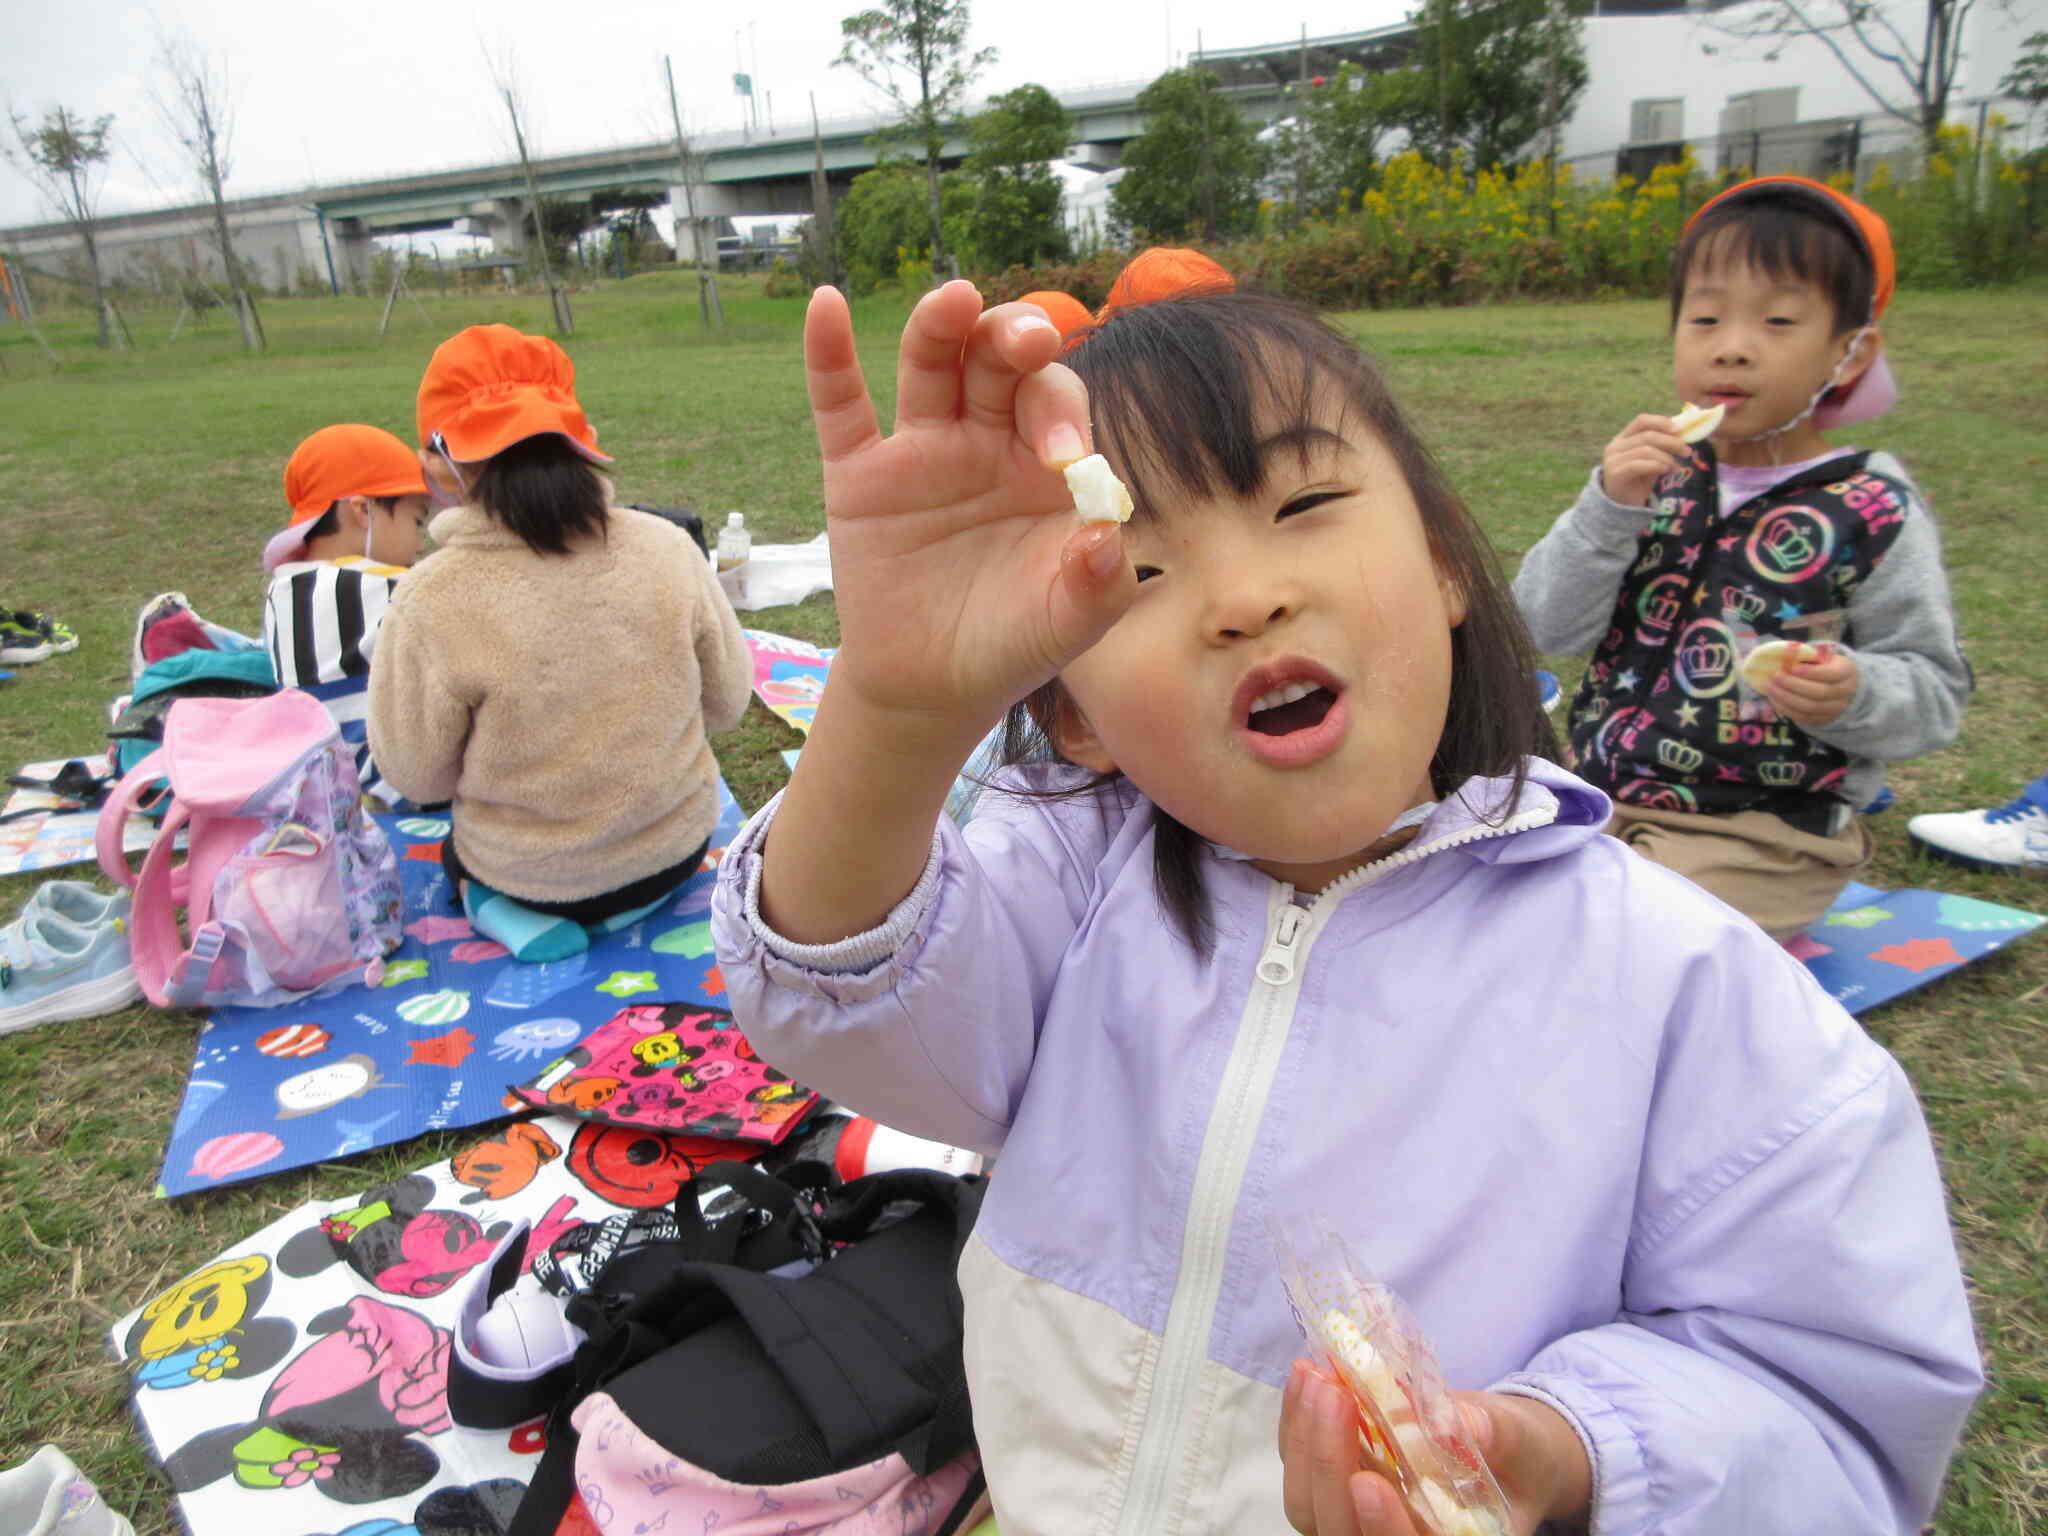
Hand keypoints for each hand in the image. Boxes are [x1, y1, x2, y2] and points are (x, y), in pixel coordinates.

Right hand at [803, 280, 1133, 746]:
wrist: (932, 689)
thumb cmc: (1012, 644)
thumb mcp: (1069, 622)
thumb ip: (1100, 582)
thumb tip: (1107, 534)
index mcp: (1045, 463)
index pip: (1057, 402)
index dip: (1060, 414)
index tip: (1062, 459)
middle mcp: (986, 440)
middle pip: (998, 361)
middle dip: (1012, 339)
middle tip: (1025, 342)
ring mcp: (922, 450)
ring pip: (932, 365)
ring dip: (941, 325)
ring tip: (954, 300)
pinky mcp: (859, 474)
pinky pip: (841, 405)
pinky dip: (829, 355)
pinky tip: (827, 306)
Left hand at [1279, 1361, 1590, 1534]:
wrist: (1497, 1449)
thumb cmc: (1517, 1454)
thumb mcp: (1519, 1442)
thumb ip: (1491, 1436)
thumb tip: (1453, 1422)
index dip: (1384, 1530)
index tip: (1369, 1483)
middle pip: (1340, 1531)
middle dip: (1329, 1464)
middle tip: (1335, 1393)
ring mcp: (1356, 1521)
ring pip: (1308, 1506)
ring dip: (1305, 1439)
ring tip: (1317, 1376)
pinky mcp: (1332, 1489)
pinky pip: (1299, 1470)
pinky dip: (1296, 1424)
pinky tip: (1306, 1377)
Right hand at [1600, 414, 1690, 509]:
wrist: (1624, 506)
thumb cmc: (1639, 480)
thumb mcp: (1653, 459)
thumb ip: (1662, 446)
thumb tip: (1683, 433)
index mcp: (1623, 438)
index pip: (1641, 421)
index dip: (1661, 422)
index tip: (1680, 430)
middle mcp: (1615, 446)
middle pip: (1647, 436)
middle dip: (1671, 442)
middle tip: (1687, 451)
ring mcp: (1613, 459)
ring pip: (1646, 450)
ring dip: (1666, 457)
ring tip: (1675, 466)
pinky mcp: (1615, 473)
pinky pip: (1639, 464)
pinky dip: (1657, 466)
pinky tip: (1666, 471)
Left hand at [1766, 645, 1856, 728]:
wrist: (1839, 685)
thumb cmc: (1825, 666)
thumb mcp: (1821, 656)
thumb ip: (1806, 655)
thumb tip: (1783, 655)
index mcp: (1847, 671)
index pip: (1831, 674)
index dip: (1811, 672)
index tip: (1792, 668)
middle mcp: (1845, 692)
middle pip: (1819, 693)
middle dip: (1794, 685)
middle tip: (1775, 677)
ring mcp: (1836, 708)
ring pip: (1810, 707)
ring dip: (1787, 698)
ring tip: (1771, 688)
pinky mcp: (1824, 719)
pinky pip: (1804, 717)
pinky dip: (1786, 709)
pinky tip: (1775, 699)